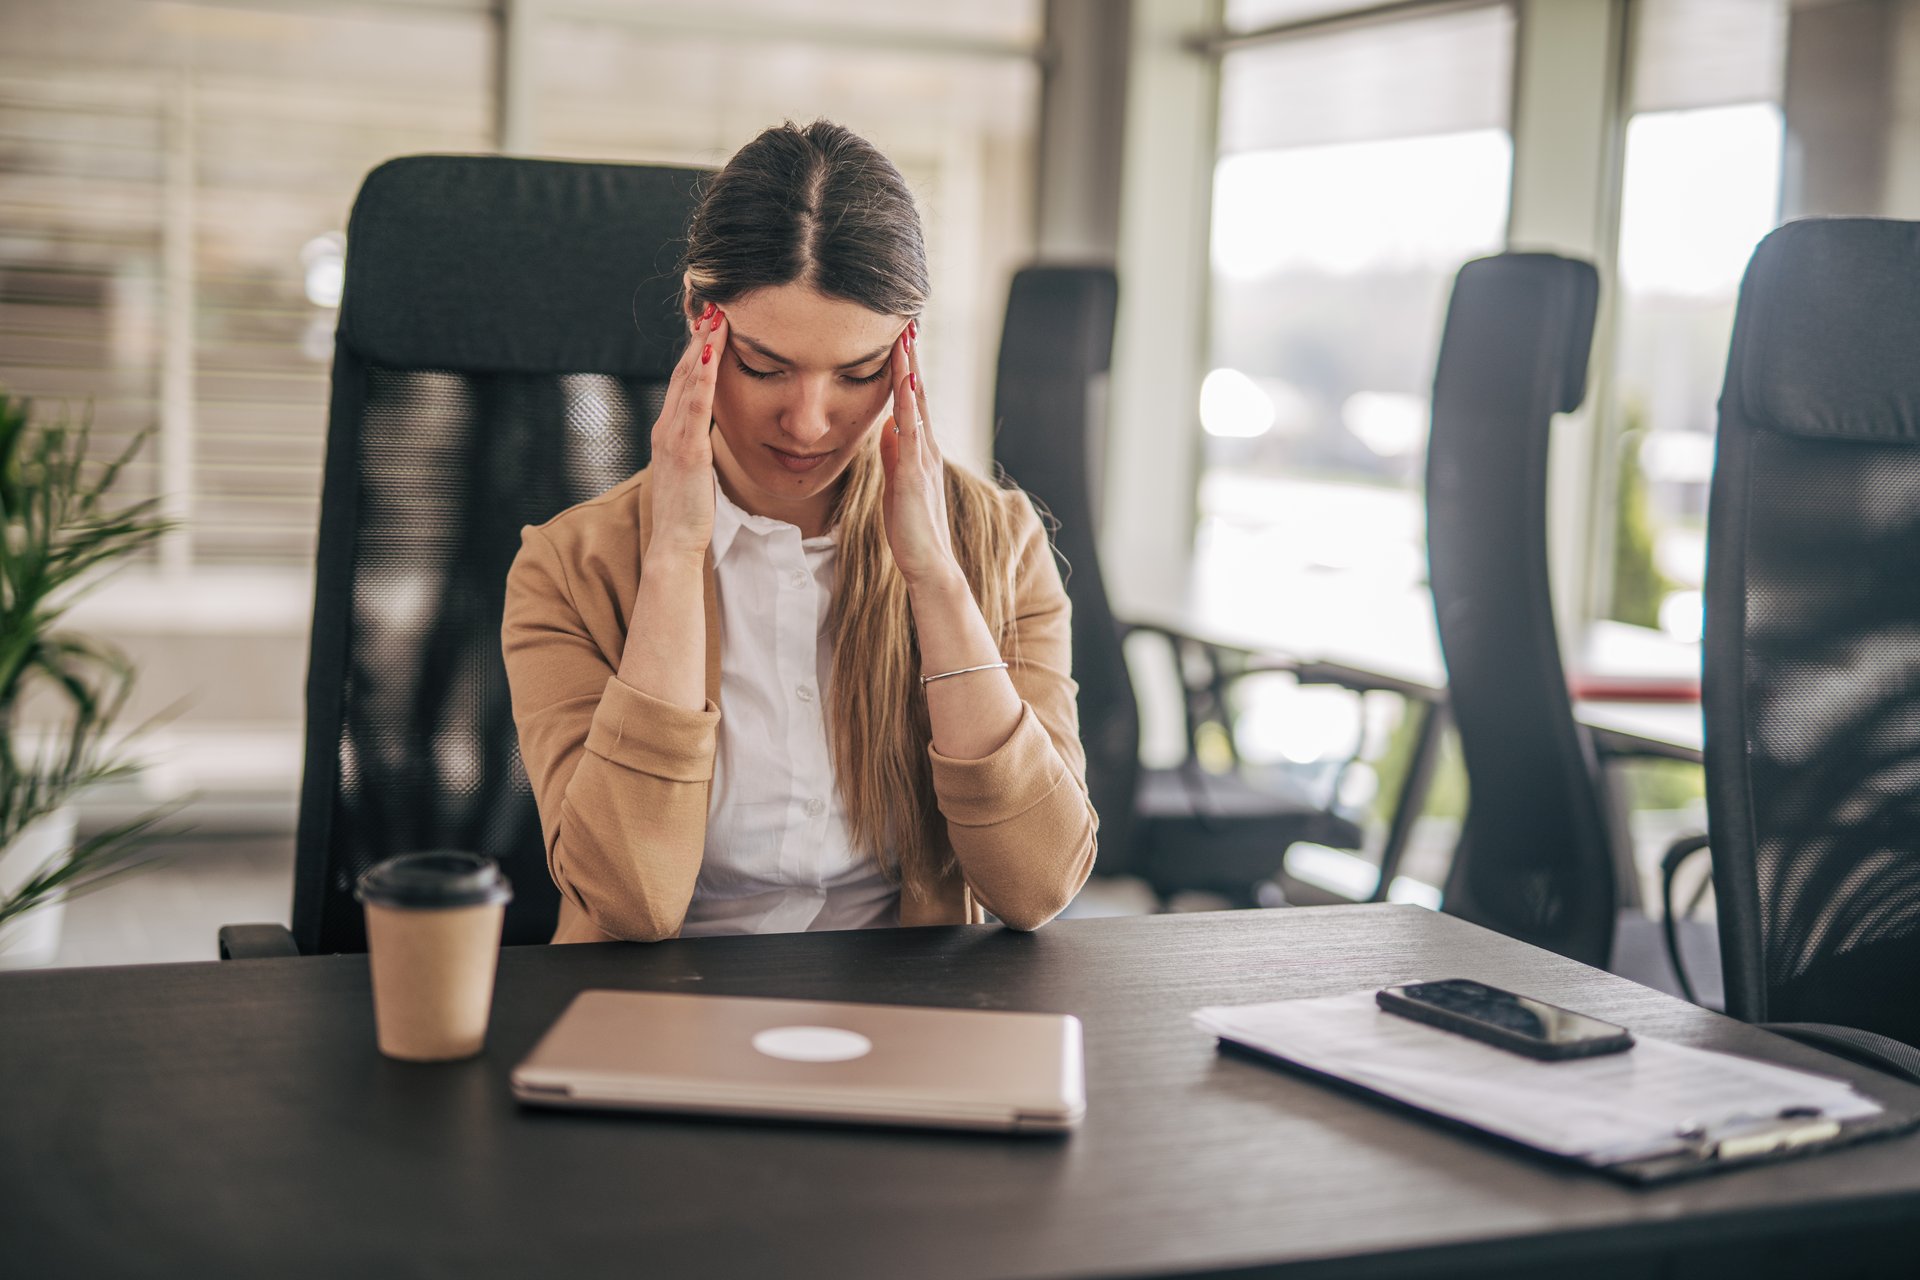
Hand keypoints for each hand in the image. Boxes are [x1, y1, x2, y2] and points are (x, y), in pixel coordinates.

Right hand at [645, 303, 727, 562]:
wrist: (675, 543)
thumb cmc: (689, 511)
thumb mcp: (694, 469)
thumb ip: (698, 445)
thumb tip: (712, 430)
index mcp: (670, 430)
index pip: (685, 379)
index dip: (697, 347)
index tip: (713, 319)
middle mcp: (666, 426)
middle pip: (683, 369)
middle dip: (698, 334)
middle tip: (713, 300)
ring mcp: (673, 436)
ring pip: (687, 379)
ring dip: (701, 344)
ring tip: (715, 312)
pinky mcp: (685, 449)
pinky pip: (695, 404)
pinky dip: (701, 375)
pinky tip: (711, 352)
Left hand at [878, 320, 961, 591]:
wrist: (930, 563)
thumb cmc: (911, 530)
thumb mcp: (897, 484)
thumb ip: (894, 454)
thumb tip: (887, 427)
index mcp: (920, 451)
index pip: (912, 402)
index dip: (906, 371)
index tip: (900, 341)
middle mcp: (926, 448)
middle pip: (917, 393)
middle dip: (911, 359)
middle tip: (906, 322)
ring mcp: (923, 458)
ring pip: (916, 404)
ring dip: (909, 369)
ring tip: (905, 337)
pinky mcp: (915, 471)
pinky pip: (911, 428)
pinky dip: (907, 402)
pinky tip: (903, 380)